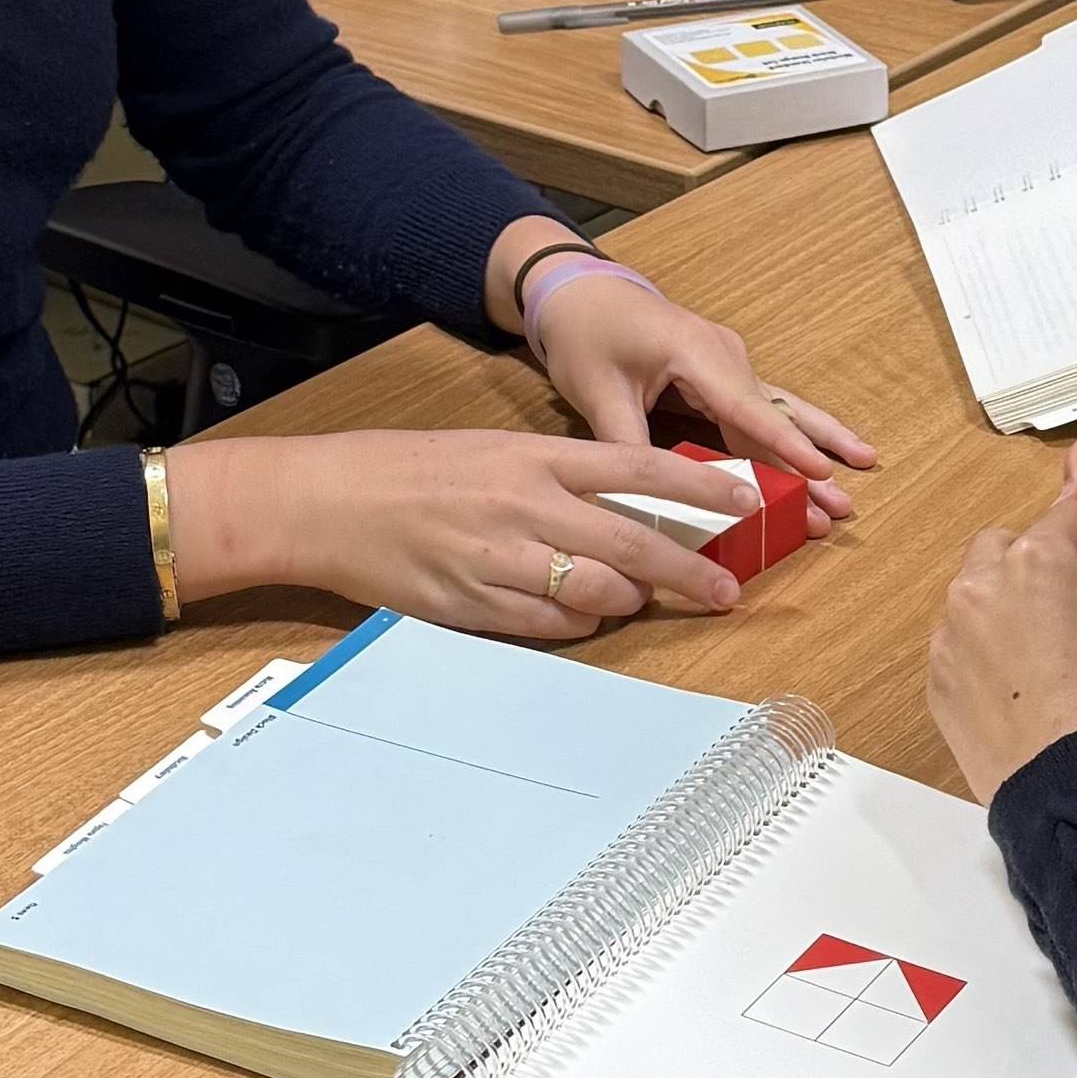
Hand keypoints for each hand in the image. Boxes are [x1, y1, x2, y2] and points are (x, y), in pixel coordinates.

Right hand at [164, 426, 763, 640]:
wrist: (330, 501)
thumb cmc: (414, 471)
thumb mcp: (494, 450)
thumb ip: (561, 476)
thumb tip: (631, 504)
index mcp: (535, 456)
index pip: (639, 469)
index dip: (701, 488)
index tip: (747, 502)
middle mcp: (526, 505)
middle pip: (633, 544)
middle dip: (691, 573)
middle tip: (726, 591)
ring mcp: (501, 559)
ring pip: (596, 593)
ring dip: (628, 601)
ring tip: (636, 600)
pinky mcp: (476, 605)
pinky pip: (549, 627)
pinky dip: (575, 626)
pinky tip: (579, 616)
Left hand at [512, 247, 874, 515]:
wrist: (582, 292)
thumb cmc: (587, 334)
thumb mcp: (598, 392)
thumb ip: (628, 446)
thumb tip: (649, 503)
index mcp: (694, 351)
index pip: (746, 408)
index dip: (783, 446)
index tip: (819, 473)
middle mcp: (725, 354)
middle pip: (772, 416)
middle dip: (810, 461)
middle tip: (843, 505)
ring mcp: (729, 362)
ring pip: (777, 414)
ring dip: (811, 453)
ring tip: (848, 491)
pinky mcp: (725, 374)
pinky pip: (763, 411)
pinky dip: (792, 438)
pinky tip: (827, 459)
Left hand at [928, 496, 1076, 803]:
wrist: (1070, 788)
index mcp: (1038, 563)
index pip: (1057, 516)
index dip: (1076, 515)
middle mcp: (982, 587)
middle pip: (998, 546)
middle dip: (1025, 556)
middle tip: (1060, 590)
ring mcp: (950, 635)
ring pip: (969, 596)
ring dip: (997, 602)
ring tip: (1034, 641)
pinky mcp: (935, 681)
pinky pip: (954, 647)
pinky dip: (977, 651)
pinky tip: (1012, 684)